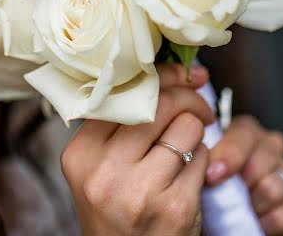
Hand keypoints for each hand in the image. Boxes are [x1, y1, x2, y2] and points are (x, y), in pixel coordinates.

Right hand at [61, 63, 214, 235]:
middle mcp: (105, 171)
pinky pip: (202, 157)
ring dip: (195, 133)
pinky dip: (201, 159)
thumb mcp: (99, 167)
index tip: (183, 73)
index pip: (125, 93)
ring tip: (185, 150)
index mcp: (81, 153)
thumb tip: (169, 72)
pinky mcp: (174, 207)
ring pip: (187, 127)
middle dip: (190, 98)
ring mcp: (140, 190)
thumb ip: (119, 125)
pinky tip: (187, 175)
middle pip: (161, 104)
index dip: (162, 76)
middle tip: (200, 108)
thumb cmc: (117, 209)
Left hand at [205, 115, 282, 234]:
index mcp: (244, 134)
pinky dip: (273, 222)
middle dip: (244, 181)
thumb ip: (205, 159)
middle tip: (228, 199)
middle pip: (265, 156)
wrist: (223, 227)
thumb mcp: (203, 174)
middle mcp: (271, 147)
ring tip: (241, 213)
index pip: (244, 132)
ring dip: (255, 204)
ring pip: (277, 184)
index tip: (213, 175)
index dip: (230, 153)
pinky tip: (258, 225)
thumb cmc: (210, 197)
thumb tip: (199, 152)